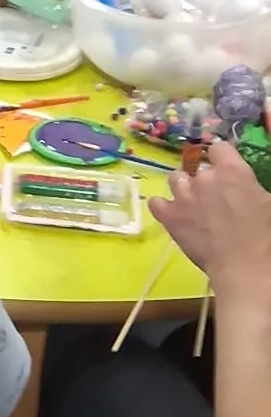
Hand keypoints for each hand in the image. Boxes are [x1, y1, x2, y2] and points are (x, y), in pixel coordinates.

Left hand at [150, 142, 270, 296]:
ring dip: (183, 188)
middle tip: (216, 200)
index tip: (224, 168)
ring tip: (193, 204)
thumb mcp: (269, 203)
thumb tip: (245, 187)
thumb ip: (251, 187)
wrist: (246, 269)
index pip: (218, 147)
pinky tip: (173, 215)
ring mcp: (183, 196)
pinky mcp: (169, 217)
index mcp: (232, 171)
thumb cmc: (266, 237)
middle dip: (205, 181)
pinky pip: (156, 203)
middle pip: (198, 168)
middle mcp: (204, 178)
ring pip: (175, 179)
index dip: (220, 157)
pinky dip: (164, 207)